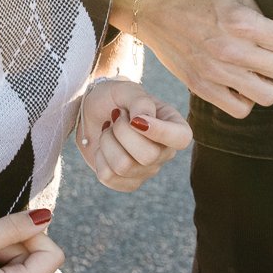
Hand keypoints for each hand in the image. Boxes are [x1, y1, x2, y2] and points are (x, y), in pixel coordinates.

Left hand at [74, 79, 192, 190]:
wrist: (92, 112)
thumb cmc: (114, 98)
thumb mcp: (127, 90)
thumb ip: (140, 101)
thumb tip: (143, 119)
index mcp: (174, 126)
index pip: (181, 138)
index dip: (160, 131)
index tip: (135, 119)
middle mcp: (164, 152)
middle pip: (148, 155)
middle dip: (122, 132)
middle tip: (116, 117)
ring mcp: (147, 170)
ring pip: (123, 166)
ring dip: (107, 142)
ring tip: (109, 130)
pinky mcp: (127, 182)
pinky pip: (108, 177)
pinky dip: (99, 157)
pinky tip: (104, 147)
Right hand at [130, 0, 272, 118]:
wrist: (152, 8)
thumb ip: (262, 13)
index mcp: (244, 23)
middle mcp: (233, 51)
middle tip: (272, 54)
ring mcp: (217, 73)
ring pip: (268, 96)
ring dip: (266, 83)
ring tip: (255, 71)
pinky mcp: (202, 88)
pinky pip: (240, 109)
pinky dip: (244, 99)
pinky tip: (238, 83)